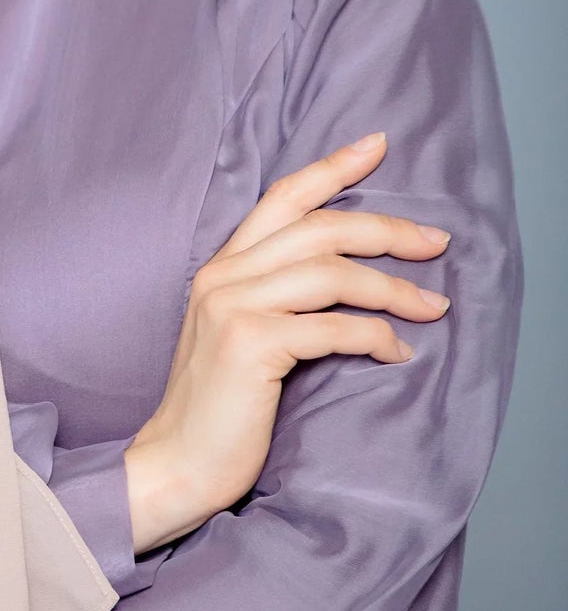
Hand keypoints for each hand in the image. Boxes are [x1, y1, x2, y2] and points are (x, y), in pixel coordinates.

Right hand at [123, 132, 450, 553]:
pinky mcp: (250, 343)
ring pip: (333, 274)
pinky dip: (375, 336)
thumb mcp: (240, 334)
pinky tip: (396, 351)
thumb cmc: (219, 409)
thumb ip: (274, 297)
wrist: (175, 464)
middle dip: (387, 230)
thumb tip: (346, 279)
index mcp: (221, 267)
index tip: (376, 145)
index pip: (282, 199)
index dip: (332, 168)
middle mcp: (224, 275)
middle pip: (320, 228)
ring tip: (432, 306)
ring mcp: (233, 306)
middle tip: (436, 241)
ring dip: (393, 289)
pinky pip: (333, 327)